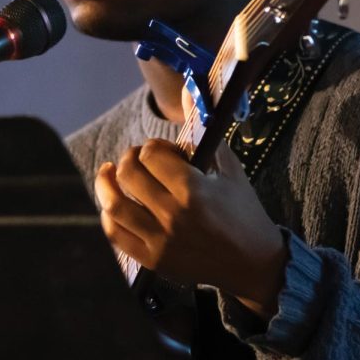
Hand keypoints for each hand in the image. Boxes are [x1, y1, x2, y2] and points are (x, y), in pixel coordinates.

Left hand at [95, 138, 286, 317]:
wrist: (252, 263)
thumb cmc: (243, 211)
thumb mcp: (230, 169)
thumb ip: (204, 135)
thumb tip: (186, 97)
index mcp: (194, 190)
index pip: (152, 154)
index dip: (154, 145)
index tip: (162, 151)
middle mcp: (174, 215)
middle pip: (129, 175)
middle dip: (128, 158)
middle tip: (136, 158)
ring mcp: (161, 241)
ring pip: (114, 205)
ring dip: (106, 184)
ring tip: (109, 173)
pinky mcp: (153, 260)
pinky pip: (116, 236)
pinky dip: (108, 216)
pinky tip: (113, 204)